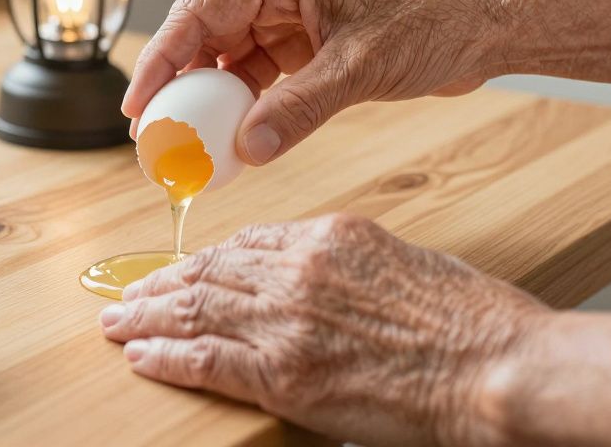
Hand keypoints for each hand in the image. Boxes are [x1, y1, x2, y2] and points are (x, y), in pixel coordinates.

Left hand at [98, 213, 550, 446]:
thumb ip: (342, 260)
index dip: (200, 261)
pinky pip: (204, 360)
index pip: (242, 245)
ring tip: (115, 321)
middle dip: (157, 285)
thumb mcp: (400, 259)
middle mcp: (294, 271)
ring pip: (192, 311)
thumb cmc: (468, 319)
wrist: (495, 366)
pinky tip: (138, 356)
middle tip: (125, 293)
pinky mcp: (282, 374)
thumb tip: (307, 269)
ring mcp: (284, 322)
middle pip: (206, 273)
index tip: (178, 270)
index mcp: (324, 237)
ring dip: (144, 317)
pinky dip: (165, 358)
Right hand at [121, 0, 507, 164]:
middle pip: (203, 36)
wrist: (482, 30)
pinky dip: (243, 106)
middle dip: (177, 85)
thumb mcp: (360, 70)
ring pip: (227, 60)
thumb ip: (299, 110)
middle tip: (154, 133)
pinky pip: (257, 77)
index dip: (161, 59)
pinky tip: (233, 136)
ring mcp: (290, 19)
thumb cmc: (432, 25)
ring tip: (188, 142)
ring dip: (209, 100)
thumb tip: (246, 149)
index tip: (139, 105)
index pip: (199, 14)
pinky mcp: (305, 46)